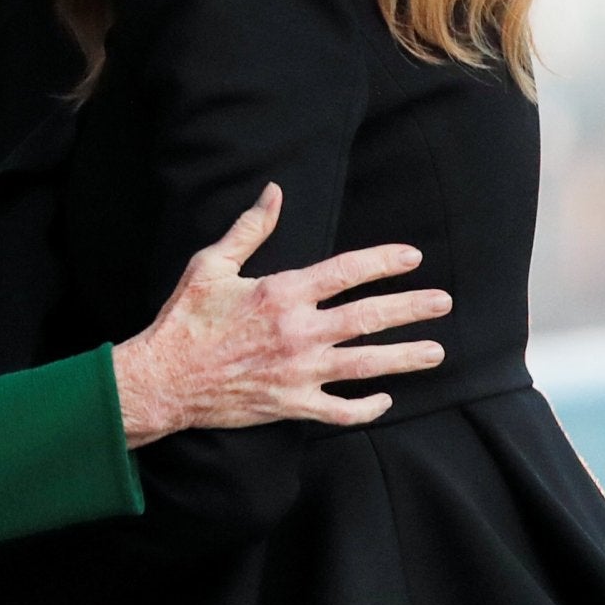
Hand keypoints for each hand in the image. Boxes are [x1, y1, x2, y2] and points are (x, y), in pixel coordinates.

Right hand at [112, 183, 449, 446]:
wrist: (162, 379)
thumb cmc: (184, 319)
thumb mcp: (210, 265)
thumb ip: (249, 230)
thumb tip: (273, 193)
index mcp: (281, 293)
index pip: (347, 271)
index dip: (384, 261)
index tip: (411, 257)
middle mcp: (297, 332)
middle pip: (370, 318)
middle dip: (412, 309)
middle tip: (443, 303)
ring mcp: (298, 372)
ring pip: (367, 365)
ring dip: (406, 358)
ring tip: (435, 352)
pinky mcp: (291, 405)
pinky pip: (340, 410)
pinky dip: (366, 408)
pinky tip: (385, 400)